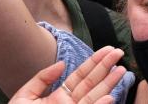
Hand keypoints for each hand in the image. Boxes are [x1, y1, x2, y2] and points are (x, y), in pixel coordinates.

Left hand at [9, 47, 126, 103]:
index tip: (107, 51)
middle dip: (106, 68)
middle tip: (119, 52)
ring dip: (109, 84)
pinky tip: (109, 97)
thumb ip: (43, 79)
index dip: (94, 63)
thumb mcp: (25, 96)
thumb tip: (62, 64)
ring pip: (95, 97)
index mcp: (60, 96)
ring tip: (122, 70)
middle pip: (92, 83)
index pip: (81, 76)